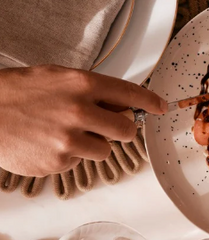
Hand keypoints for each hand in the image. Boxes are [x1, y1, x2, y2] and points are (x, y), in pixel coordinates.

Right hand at [0, 65, 166, 176]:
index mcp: (81, 85)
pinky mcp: (59, 162)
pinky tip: (48, 143)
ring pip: (105, 149)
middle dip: (121, 129)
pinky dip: (69, 155)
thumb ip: (89, 90)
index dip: (149, 102)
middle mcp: (80, 112)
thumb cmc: (17, 93)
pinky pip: (79, 162)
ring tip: (65, 133)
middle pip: (126, 129)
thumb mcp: (56, 78)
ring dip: (93, 144)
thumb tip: (120, 104)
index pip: (128, 93)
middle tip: (108, 126)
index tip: (160, 107)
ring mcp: (70, 140)